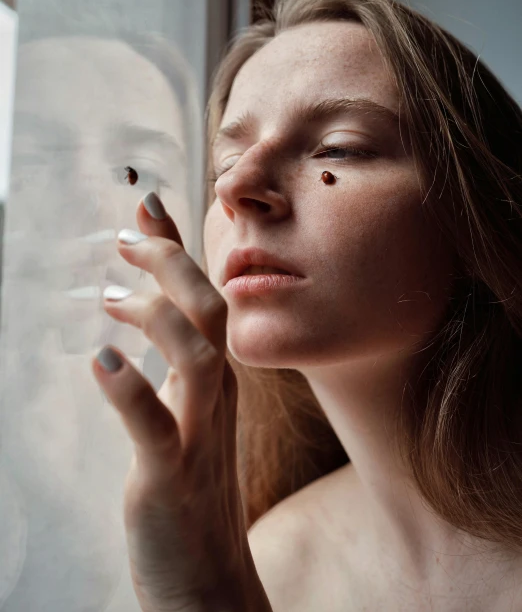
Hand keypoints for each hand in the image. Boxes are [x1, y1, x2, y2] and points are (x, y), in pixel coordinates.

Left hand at [91, 194, 270, 611]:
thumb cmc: (194, 491)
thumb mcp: (188, 416)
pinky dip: (131, 390)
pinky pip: (155, 426)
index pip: (203, 297)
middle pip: (209, 312)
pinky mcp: (172, 476)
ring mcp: (198, 436)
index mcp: (217, 382)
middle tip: (125, 237)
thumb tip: (149, 324)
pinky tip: (101, 363)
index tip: (146, 205)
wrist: (209, 582)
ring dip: (155, 315)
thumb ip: (175, 368)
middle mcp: (216, 398)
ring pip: (198, 357)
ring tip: (109, 297)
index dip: (175, 248)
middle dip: (171, 264)